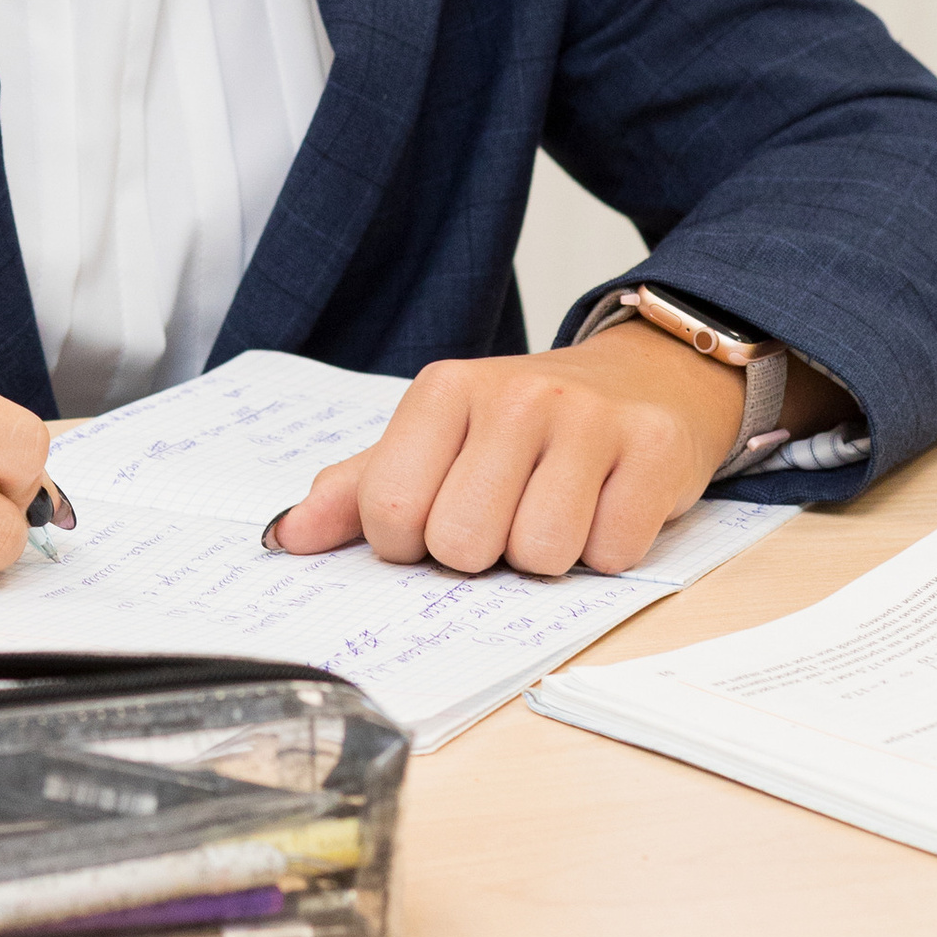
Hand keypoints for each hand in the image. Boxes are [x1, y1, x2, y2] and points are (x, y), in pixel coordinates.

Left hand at [265, 324, 746, 579]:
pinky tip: (608, 506)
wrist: (646, 380)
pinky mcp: (653, 451)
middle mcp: (513, 396)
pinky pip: (610, 556)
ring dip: (549, 556)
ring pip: (538, 555)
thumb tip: (284, 537)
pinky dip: (608, 551)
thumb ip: (359, 490)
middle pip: (461, 543)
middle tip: (507, 515)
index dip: (411, 545)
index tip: (438, 518)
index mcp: (444, 391)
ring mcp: (587, 420)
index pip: (390, 511)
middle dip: (483, 554)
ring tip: (560, 508)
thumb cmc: (528, 426)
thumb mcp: (439, 441)